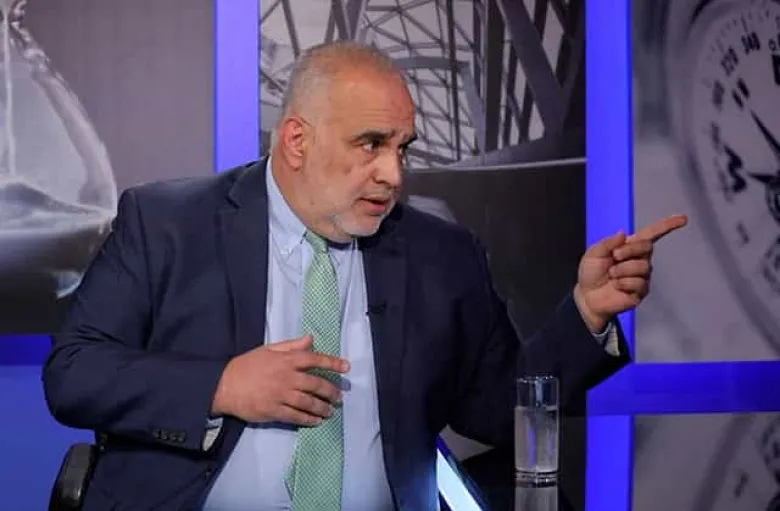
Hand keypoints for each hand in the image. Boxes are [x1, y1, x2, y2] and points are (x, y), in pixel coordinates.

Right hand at [211, 335, 348, 425]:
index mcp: (286, 360)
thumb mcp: (269, 350)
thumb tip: (311, 339)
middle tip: (339, 396)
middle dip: (331, 390)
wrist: (224, 385)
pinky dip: (308, 419)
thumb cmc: (247, 365)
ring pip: (308, 403)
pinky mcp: (274, 411)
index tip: (346, 367)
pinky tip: (316, 421)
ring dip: (323, 407)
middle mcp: (287, 377)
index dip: (332, 363)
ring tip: (331, 411)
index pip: (314, 359)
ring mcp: (281, 396)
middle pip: (316, 384)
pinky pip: (296, 417)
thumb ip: (291, 346)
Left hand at [573, 214, 687, 331]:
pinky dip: (623, 283)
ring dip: (622, 270)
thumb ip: (607, 243)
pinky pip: (638, 283)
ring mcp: (643, 275)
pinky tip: (616, 286)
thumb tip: (623, 233)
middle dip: (629, 250)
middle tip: (614, 257)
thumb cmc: (591, 273)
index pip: (652, 234)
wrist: (587, 296)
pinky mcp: (642, 291)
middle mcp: (640, 259)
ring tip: (612, 275)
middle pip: (647, 246)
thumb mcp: (593, 254)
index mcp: (629, 247)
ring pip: (642, 266)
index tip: (683, 219)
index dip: (667, 225)